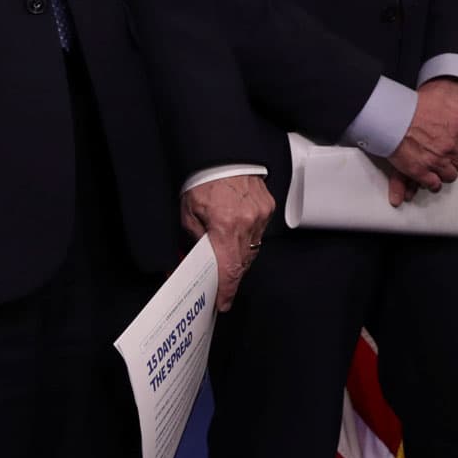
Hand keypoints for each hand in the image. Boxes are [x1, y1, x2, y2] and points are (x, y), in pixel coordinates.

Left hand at [182, 175, 275, 312]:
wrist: (222, 155)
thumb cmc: (203, 180)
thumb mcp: (188, 214)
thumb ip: (193, 242)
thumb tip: (189, 264)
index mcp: (226, 225)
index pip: (229, 268)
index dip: (227, 289)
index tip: (223, 302)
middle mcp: (248, 222)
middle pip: (242, 262)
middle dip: (230, 275)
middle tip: (219, 284)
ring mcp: (261, 215)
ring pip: (252, 250)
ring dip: (239, 257)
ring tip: (225, 256)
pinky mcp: (268, 207)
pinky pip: (259, 233)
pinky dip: (248, 239)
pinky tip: (237, 235)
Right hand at [381, 79, 457, 201]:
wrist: (392, 116)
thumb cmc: (413, 107)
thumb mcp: (443, 103)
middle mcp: (450, 146)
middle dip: (457, 162)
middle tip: (450, 160)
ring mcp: (436, 160)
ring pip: (450, 176)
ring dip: (446, 174)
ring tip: (439, 170)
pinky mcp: (421, 171)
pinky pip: (434, 184)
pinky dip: (433, 184)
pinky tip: (430, 181)